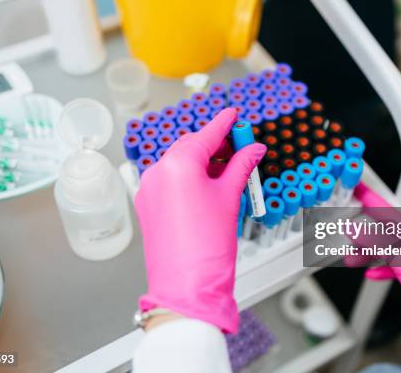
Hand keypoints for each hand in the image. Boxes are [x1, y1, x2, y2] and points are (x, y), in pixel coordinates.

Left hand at [134, 108, 265, 332]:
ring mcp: (149, 188)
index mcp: (178, 164)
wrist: (187, 285)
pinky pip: (169, 179)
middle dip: (215, 143)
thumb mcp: (230, 198)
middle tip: (239, 147)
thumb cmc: (206, 248)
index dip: (224, 123)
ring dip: (201, 160)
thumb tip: (252, 150)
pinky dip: (188, 176)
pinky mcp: (147, 204)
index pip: (206, 133)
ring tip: (227, 169)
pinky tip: (207, 185)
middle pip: (190, 145)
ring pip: (178, 162)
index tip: (234, 115)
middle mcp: (158, 172)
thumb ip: (241, 167)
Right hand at [354, 183, 400, 372]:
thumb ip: (375, 242)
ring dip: (367, 253)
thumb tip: (354, 229)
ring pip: (384, 249)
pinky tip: (371, 273)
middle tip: (345, 231)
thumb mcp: (400, 257)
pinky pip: (392, 266)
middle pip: (381, 230)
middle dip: (362, 232)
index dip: (368, 197)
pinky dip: (380, 268)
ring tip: (351, 258)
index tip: (356, 187)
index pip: (384, 209)